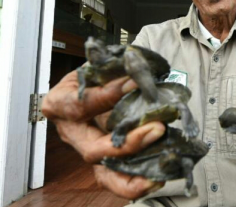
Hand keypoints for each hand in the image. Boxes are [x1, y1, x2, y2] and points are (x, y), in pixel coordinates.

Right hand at [42, 70, 165, 198]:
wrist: (87, 85)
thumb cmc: (91, 74)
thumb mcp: (95, 66)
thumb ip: (111, 70)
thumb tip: (139, 74)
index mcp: (61, 104)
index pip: (82, 105)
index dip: (108, 95)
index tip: (134, 84)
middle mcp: (71, 133)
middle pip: (94, 150)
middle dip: (128, 143)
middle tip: (157, 128)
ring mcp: (87, 150)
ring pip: (104, 175)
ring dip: (133, 176)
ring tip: (158, 174)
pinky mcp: (103, 162)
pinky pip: (116, 180)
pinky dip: (135, 184)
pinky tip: (157, 179)